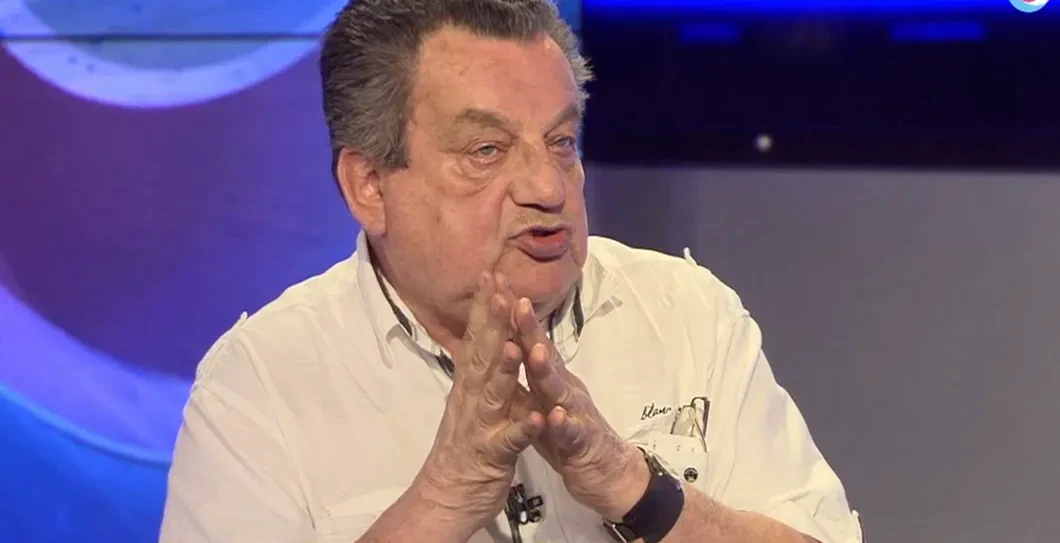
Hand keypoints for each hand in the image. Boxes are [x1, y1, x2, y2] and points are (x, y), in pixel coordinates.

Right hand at [415, 273, 544, 536]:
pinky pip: (510, 441)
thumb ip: (480, 372)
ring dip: (503, 369)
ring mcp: (480, 426)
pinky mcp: (493, 455)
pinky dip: (524, 428)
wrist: (447, 496)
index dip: (486, 307)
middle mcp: (471, 399)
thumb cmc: (466, 448)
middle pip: (482, 355)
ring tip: (513, 345)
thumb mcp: (472, 402)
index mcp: (470, 386)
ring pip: (494, 394)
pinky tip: (538, 417)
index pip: (478, 338)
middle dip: (492, 322)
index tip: (492, 274)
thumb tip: (487, 338)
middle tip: (499, 289)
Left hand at [512, 298, 650, 520]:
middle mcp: (563, 388)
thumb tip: (504, 339)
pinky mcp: (581, 442)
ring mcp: (574, 412)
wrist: (605, 471)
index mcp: (549, 378)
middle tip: (516, 301)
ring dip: (547, 370)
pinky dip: (563, 423)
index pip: (528, 341)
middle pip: (544, 355)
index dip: (512, 316)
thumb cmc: (567, 432)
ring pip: (559, 390)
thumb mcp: (543, 398)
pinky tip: (556, 416)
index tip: (497, 288)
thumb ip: (528, 371)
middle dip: (530, 330)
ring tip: (535, 351)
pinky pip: (571, 432)